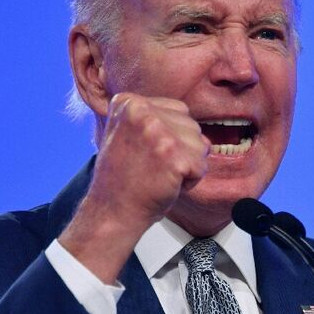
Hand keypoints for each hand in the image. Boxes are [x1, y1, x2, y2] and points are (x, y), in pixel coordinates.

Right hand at [58, 93, 209, 282]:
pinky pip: (201, 166)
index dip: (171, 136)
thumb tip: (196, 124)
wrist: (113, 211)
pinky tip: (166, 184)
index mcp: (128, 102)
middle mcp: (141, 111)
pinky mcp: (173, 155)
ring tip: (159, 175)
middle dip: (181, 150)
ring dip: (187, 165)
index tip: (145, 153)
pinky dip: (190, 181)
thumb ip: (155, 119)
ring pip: (200, 144)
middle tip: (152, 167)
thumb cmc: (123, 178)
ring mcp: (157, 132)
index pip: (178, 110)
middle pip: (191, 125)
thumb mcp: (129, 134)